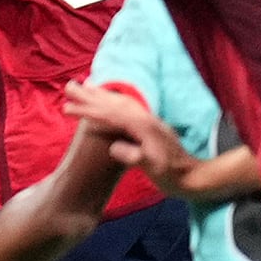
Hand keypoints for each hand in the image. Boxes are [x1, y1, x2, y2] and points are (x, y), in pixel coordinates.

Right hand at [61, 80, 204, 192]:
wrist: (193, 175)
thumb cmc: (172, 175)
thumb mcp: (154, 169)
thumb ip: (135, 158)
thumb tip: (114, 148)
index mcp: (142, 127)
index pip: (109, 116)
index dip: (87, 111)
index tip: (67, 109)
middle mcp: (144, 118)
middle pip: (112, 102)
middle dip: (89, 95)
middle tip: (68, 86)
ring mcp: (148, 120)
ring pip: (120, 101)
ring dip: (100, 93)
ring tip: (83, 84)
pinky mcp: (149, 125)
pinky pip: (127, 106)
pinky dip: (113, 99)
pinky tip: (108, 99)